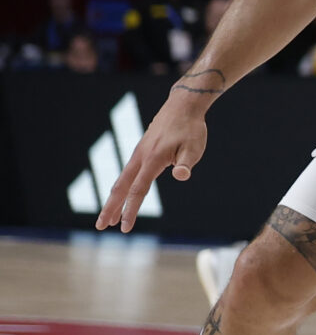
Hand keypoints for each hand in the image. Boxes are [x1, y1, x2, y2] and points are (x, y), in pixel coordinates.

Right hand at [99, 96, 208, 231]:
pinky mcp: (141, 152)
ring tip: (108, 217)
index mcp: (152, 160)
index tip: (125, 227)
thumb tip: (181, 175)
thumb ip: (186, 163)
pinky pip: (128, 173)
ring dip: (114, 199)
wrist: (182, 106)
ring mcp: (138, 154)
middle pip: (121, 188)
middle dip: (110, 208)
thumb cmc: (191, 128)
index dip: (131, 210)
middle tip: (101, 227)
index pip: (138, 191)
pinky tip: (123, 196)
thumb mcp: (194, 146)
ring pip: (122, 181)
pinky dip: (122, 188)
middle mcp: (140, 158)